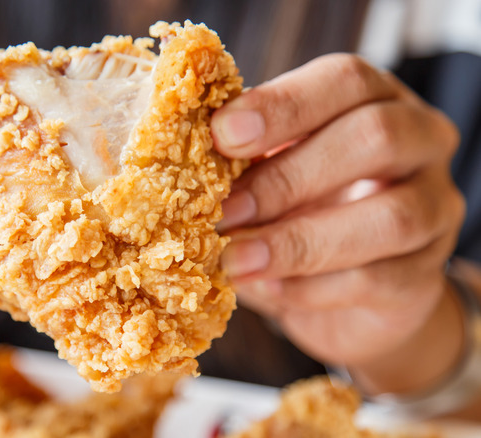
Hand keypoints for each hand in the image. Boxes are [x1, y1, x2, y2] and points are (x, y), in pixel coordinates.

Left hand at [211, 54, 464, 377]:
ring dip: (298, 242)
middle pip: (375, 138)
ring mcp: (435, 210)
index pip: (344, 80)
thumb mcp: (272, 170)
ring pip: (389, 218)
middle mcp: (419, 143)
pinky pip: (377, 281)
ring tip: (234, 260)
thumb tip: (182, 161)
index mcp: (375, 99)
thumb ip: (245, 158)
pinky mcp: (425, 278)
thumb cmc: (300, 209)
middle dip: (287, 177)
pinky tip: (266, 289)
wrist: (351, 290)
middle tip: (224, 210)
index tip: (222, 135)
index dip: (283, 104)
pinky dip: (311, 288)